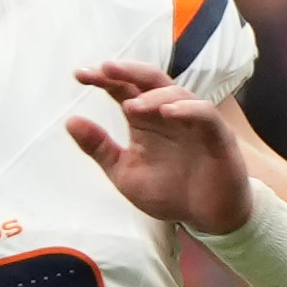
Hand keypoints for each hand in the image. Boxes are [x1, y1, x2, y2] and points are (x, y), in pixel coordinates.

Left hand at [67, 60, 252, 234]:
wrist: (207, 218)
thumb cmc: (169, 192)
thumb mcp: (125, 173)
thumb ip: (100, 148)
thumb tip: (70, 121)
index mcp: (146, 120)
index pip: (123, 89)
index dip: (104, 79)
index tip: (79, 75)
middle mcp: (168, 114)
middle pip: (149, 80)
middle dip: (128, 72)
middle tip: (105, 68)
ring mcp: (194, 121)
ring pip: (175, 93)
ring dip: (152, 96)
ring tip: (130, 106)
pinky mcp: (217, 134)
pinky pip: (204, 113)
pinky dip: (187, 109)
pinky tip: (168, 113)